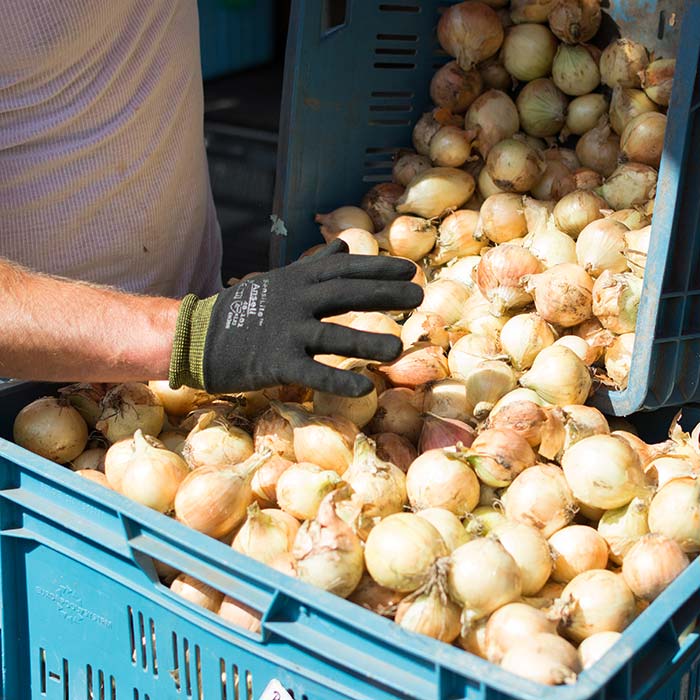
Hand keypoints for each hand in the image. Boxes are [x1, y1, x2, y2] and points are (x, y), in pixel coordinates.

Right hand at [169, 240, 423, 395]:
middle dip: (384, 293)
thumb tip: (343, 246)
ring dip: (366, 340)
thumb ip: (314, 266)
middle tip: (418, 295)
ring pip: (332, 336)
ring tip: (398, 346)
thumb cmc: (246, 310)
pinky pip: (310, 373)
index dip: (379, 268)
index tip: (410, 269)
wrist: (198, 336)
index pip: (345, 269)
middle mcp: (295, 301)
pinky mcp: (274, 363)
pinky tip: (364, 388)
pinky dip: (337, 382)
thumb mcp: (281, 281)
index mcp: (298, 281)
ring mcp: (285, 332)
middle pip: (346, 294)